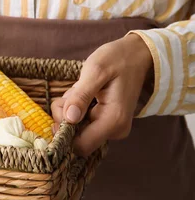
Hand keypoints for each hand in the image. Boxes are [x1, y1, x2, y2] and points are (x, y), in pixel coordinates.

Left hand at [51, 34, 152, 156]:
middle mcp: (114, 130)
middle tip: (73, 92)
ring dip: (70, 109)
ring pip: (76, 128)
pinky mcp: (106, 123)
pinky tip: (83, 93)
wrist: (138, 54)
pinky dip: (76, 108)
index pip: (80, 146)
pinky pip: (82, 122)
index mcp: (113, 121)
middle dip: (65, 115)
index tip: (61, 107)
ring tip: (80, 89)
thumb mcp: (95, 71)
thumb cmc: (117, 59)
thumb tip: (70, 119)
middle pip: (75, 137)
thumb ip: (81, 96)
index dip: (63, 131)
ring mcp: (111, 128)